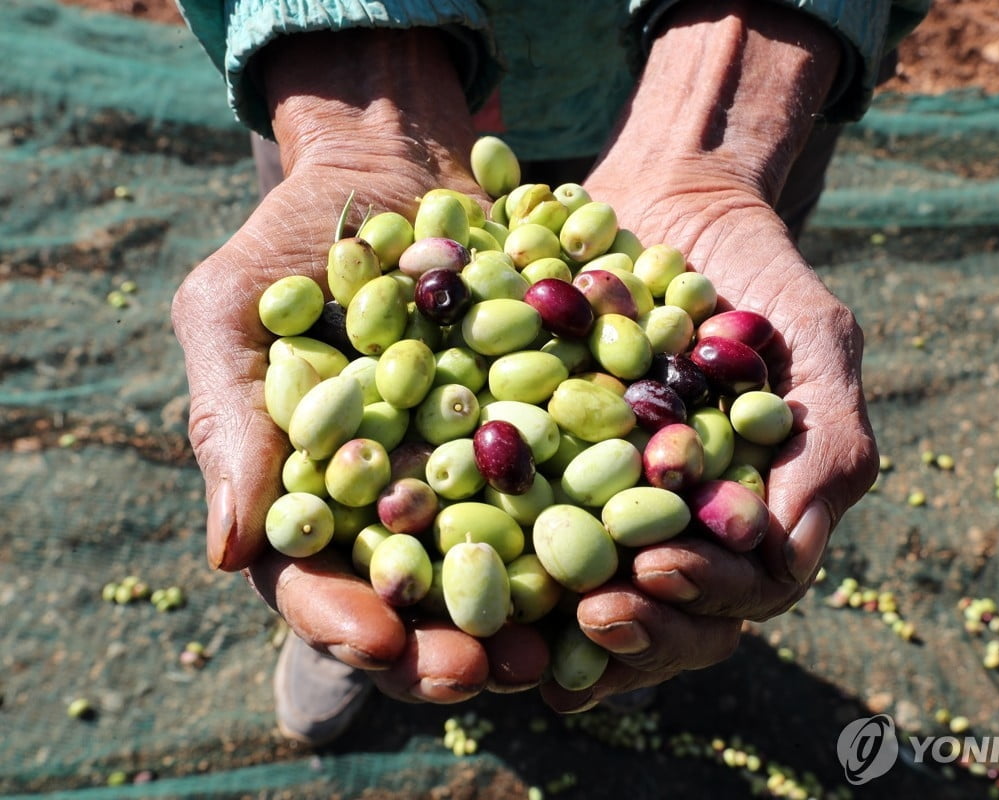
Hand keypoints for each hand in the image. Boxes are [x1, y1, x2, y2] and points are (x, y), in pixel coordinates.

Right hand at [171, 28, 541, 700]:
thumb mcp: (234, 312)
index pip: (320, 580)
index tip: (381, 642)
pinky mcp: (546, 422)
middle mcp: (403, 496)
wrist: (395, 164)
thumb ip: (230, 421)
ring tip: (568, 638)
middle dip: (454, 641)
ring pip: (505, 558)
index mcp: (318, 492)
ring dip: (536, 607)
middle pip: (424, 594)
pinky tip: (633, 543)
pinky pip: (574, 480)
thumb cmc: (293, 241)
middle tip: (492, 670)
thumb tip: (226, 554)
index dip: (346, 620)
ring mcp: (479, 464)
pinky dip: (601, 514)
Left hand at [540, 2, 878, 710]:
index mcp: (748, 511)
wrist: (669, 201)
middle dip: (637, 627)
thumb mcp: (813, 337)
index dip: (705, 593)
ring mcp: (611, 504)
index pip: (745, 588)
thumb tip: (776, 548)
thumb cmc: (754, 270)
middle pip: (671, 614)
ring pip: (598, 595)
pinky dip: (497, 564)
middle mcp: (681, 524)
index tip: (656, 569)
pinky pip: (521, 530)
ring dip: (565, 625)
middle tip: (592, 614)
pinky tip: (459, 578)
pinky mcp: (543, 469)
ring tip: (524, 635)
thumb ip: (828, 434)